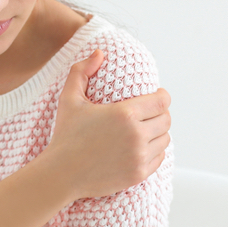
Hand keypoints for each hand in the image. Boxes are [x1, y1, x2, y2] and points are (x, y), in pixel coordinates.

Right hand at [45, 50, 171, 200]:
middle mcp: (137, 135)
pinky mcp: (139, 174)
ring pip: (164, 139)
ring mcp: (139, 157)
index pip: (162, 101)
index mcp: (124, 114)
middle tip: (148, 113)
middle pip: (166, 120)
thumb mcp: (69, 99)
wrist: (61, 174)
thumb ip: (82, 71)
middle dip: (159, 114)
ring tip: (144, 130)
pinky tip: (140, 147)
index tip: (156, 95)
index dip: (162, 96)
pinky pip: (159, 158)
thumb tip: (99, 52)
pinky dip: (154, 152)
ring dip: (158, 133)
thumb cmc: (65, 135)